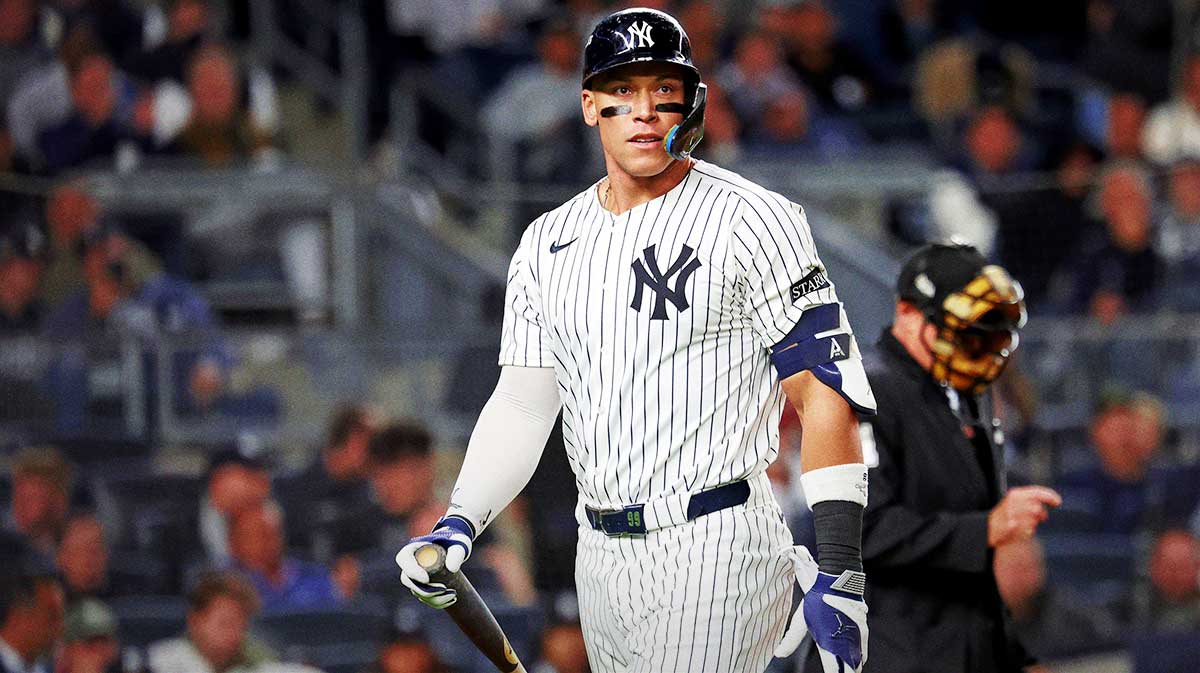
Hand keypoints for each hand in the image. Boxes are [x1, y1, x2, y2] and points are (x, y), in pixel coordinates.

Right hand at [395, 515, 473, 608]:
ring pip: (417, 592)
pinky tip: (451, 601)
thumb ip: (456, 554)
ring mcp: (415, 577)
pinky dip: (437, 602)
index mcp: (413, 549)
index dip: (412, 571)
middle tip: (444, 589)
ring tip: (453, 595)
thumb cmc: (455, 542)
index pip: (404, 560)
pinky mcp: (423, 586)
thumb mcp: (458, 545)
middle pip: (408, 580)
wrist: (456, 548)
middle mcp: (410, 564)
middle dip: (424, 590)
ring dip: (433, 599)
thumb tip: (452, 569)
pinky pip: (425, 598)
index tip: (427, 579)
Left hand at [775, 545, 867, 672]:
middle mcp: (847, 643)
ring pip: (858, 660)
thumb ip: (792, 639)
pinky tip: (854, 659)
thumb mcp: (801, 620)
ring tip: (846, 670)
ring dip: (852, 666)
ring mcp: (858, 637)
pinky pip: (862, 649)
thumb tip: (778, 653)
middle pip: (849, 669)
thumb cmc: (818, 600)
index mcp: (830, 644)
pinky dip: (858, 656)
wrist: (837, 581)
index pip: (834, 671)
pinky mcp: (864, 630)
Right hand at [988, 486, 1060, 547]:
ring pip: (1034, 521)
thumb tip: (1045, 509)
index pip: (1037, 493)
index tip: (1058, 502)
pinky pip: (1029, 531)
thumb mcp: (1013, 502)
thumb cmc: (1002, 516)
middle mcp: (1015, 503)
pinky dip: (1026, 532)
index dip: (1050, 496)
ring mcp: (1014, 516)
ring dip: (1032, 524)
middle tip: (1042, 518)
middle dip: (1041, 515)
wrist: (986, 528)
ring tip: (1022, 524)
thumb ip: (1028, 501)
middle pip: (1038, 508)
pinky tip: (1018, 530)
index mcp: (1015, 494)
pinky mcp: (1013, 528)